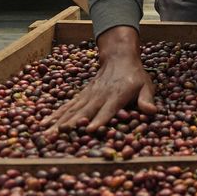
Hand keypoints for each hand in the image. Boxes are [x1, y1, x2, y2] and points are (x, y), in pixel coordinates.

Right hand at [43, 26, 158, 132]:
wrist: (119, 58)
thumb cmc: (135, 76)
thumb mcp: (146, 86)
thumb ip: (147, 99)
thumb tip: (152, 111)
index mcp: (117, 95)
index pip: (107, 110)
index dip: (100, 119)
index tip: (90, 129)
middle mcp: (100, 96)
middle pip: (84, 112)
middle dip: (70, 125)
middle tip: (57, 137)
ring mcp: (88, 96)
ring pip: (72, 110)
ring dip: (58, 122)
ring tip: (45, 134)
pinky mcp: (81, 96)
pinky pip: (67, 106)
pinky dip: (55, 115)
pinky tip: (43, 123)